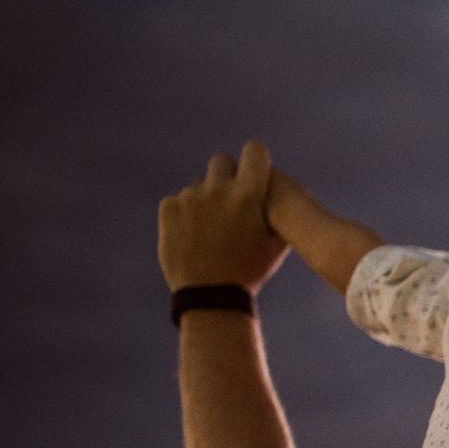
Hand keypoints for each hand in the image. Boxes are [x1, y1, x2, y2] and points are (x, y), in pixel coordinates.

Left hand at [157, 141, 286, 292]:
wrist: (211, 295)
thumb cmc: (250, 271)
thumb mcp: (276, 245)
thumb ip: (278, 214)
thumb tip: (279, 192)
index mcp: (249, 196)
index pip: (255, 151)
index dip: (255, 158)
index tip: (254, 170)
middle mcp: (219, 190)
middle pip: (221, 161)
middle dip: (227, 175)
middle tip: (229, 200)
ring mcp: (191, 198)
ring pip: (198, 185)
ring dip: (205, 200)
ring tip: (209, 230)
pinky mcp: (169, 208)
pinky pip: (178, 200)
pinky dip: (184, 213)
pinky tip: (192, 235)